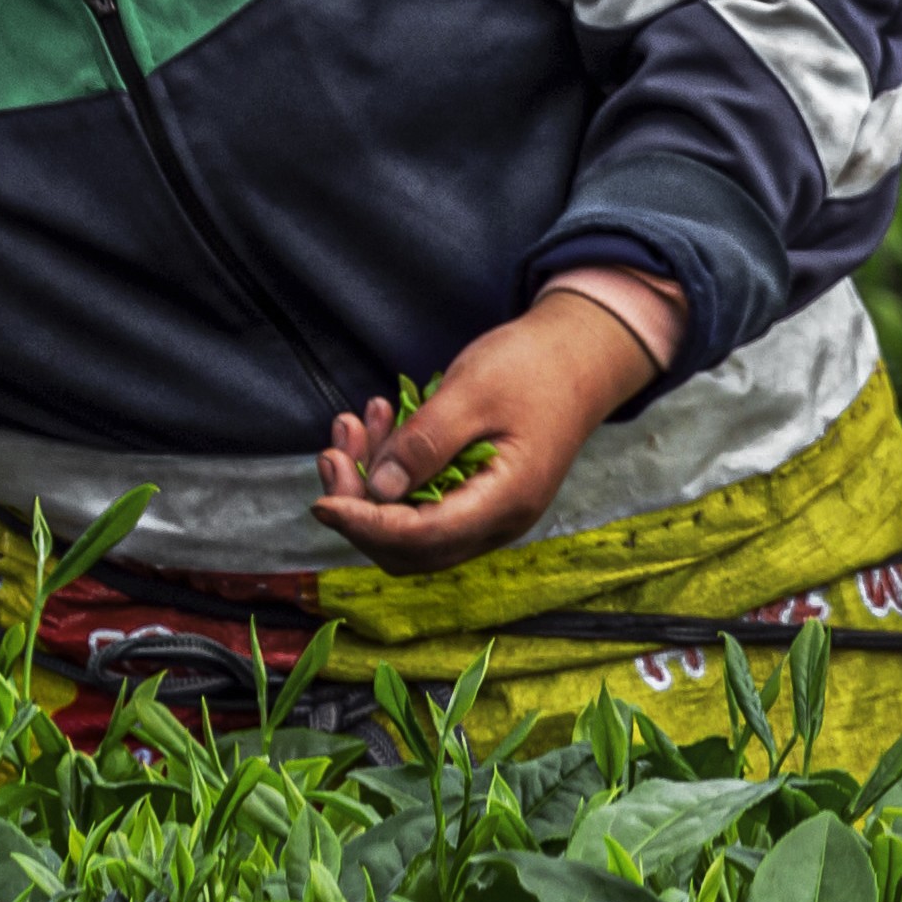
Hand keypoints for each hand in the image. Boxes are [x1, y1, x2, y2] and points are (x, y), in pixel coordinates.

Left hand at [310, 291, 667, 573]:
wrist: (580, 355)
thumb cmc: (532, 365)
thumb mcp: (473, 392)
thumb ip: (426, 443)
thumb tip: (379, 490)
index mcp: (504, 502)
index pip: (420, 538)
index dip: (365, 524)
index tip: (321, 500)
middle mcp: (496, 521)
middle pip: (408, 546)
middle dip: (360, 505)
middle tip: (334, 448)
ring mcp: (488, 512)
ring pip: (410, 526)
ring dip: (371, 482)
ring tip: (354, 421)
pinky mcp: (477, 495)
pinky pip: (423, 501)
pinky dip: (393, 470)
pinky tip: (383, 421)